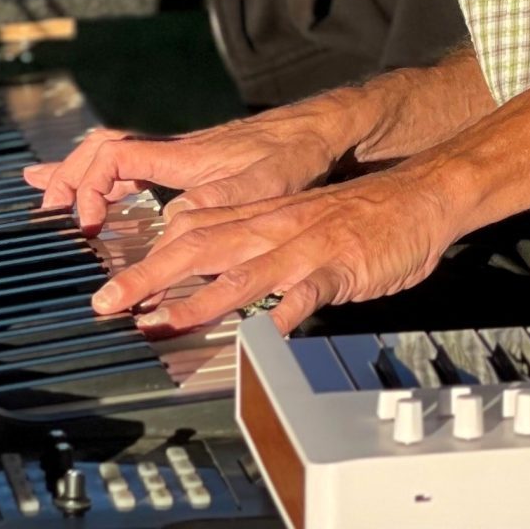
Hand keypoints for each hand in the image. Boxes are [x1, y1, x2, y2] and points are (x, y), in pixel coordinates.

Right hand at [21, 112, 343, 234]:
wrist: (331, 126)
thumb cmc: (303, 153)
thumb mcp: (270, 182)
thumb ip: (223, 201)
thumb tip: (171, 223)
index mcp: (187, 156)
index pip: (115, 157)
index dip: (88, 185)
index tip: (85, 223)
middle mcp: (179, 151)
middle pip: (104, 150)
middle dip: (67, 174)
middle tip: (42, 202)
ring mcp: (186, 155)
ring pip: (117, 154)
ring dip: (80, 172)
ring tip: (46, 191)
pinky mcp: (199, 164)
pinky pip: (138, 165)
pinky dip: (108, 177)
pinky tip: (101, 195)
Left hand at [88, 164, 463, 335]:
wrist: (421, 193)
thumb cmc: (361, 214)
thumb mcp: (297, 219)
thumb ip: (255, 243)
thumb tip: (211, 270)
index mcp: (261, 216)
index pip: (190, 229)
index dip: (147, 256)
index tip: (111, 284)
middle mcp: (274, 227)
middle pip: (199, 247)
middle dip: (149, 276)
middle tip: (108, 303)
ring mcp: (306, 246)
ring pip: (243, 271)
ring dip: (199, 300)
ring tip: (163, 324)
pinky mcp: (341, 266)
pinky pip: (307, 292)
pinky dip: (282, 314)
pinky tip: (263, 336)